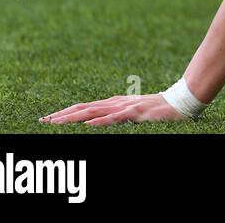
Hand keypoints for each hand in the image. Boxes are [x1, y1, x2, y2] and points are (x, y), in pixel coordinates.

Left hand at [40, 93, 189, 126]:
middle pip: (83, 108)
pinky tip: (87, 124)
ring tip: (56, 122)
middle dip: (62, 115)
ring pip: (93, 112)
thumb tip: (98, 120)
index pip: (84, 107)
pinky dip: (99, 121)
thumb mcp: (133, 112)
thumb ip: (117, 114)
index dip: (65, 113)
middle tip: (42, 121)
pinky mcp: (135, 113)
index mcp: (114, 103)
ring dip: (73, 117)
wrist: (181, 100)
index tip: (48, 119)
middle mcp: (116, 103)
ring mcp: (125, 107)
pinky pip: (114, 118)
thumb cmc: (158, 109)